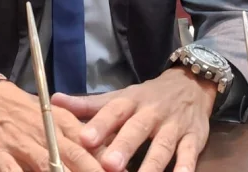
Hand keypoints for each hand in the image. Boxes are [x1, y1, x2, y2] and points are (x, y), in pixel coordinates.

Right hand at [0, 76, 103, 171]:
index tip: (123, 171)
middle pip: (76, 158)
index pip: (92, 145)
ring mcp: (23, 146)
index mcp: (63, 124)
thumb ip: (79, 136)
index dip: (106, 163)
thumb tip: (107, 155)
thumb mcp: (57, 118)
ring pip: (47, 167)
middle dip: (93, 171)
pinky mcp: (0, 156)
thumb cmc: (28, 112)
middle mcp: (47, 135)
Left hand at [52, 67, 215, 171]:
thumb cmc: (147, 97)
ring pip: (163, 145)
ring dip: (152, 164)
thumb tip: (53, 101)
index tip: (84, 140)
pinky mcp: (194, 138)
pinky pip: (190, 154)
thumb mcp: (119, 97)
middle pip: (137, 129)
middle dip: (123, 146)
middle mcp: (152, 113)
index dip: (99, 125)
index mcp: (130, 102)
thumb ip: (88, 104)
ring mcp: (174, 126)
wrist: (190, 84)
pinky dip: (185, 167)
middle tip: (108, 166)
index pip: (113, 111)